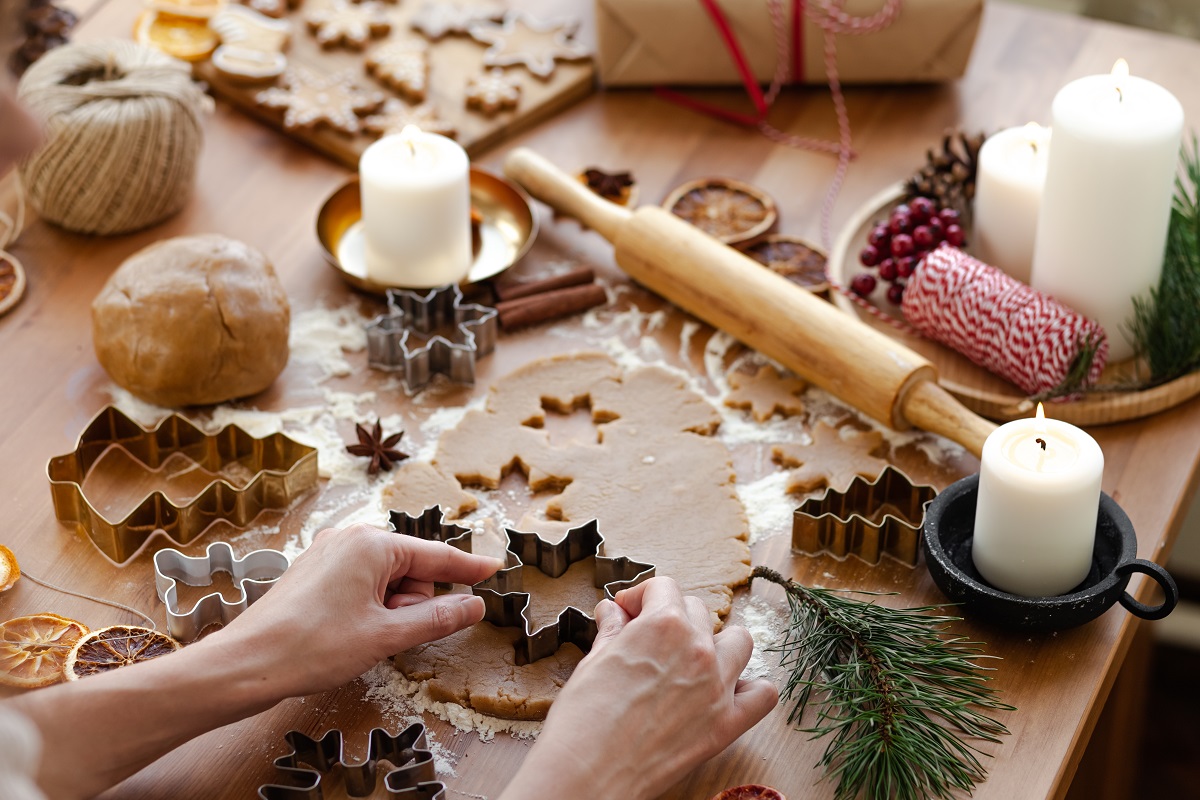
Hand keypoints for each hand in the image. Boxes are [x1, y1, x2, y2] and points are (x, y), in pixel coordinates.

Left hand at [200, 522, 503, 699]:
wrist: (247, 663)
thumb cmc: (312, 647)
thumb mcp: (386, 636)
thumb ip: (436, 618)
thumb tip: (473, 606)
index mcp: (372, 544)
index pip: (436, 556)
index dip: (468, 569)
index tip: (495, 568)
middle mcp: (350, 537)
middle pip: (410, 568)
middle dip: (412, 603)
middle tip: (389, 633)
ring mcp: (329, 552)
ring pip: (385, 578)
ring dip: (389, 608)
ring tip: (364, 636)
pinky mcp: (315, 570)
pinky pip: (361, 582)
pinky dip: (368, 606)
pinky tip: (350, 630)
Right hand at [500, 577, 777, 799]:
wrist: (588, 772)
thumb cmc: (583, 719)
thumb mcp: (592, 661)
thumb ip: (611, 631)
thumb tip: (612, 612)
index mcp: (663, 625)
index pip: (665, 588)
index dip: (642, 597)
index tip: (628, 613)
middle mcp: (697, 649)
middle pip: (698, 611)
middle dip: (672, 618)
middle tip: (648, 640)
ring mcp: (718, 686)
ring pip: (739, 641)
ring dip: (717, 643)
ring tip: (692, 659)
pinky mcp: (727, 724)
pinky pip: (762, 694)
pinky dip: (750, 688)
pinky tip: (727, 690)